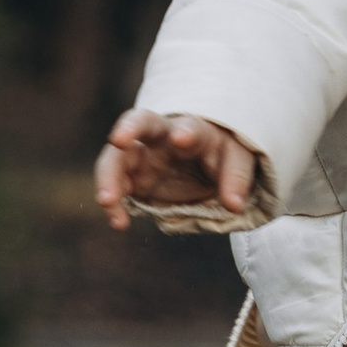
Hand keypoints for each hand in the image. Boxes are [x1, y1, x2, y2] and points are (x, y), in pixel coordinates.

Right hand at [93, 108, 263, 228]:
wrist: (207, 163)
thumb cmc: (222, 154)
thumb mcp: (239, 161)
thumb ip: (237, 179)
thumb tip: (234, 205)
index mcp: (193, 130)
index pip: (189, 126)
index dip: (185, 132)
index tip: (182, 138)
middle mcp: (162, 138)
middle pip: (139, 123)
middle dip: (127, 129)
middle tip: (118, 139)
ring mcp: (144, 158)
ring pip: (117, 158)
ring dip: (109, 177)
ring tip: (108, 202)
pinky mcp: (134, 181)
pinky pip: (116, 189)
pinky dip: (114, 205)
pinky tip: (119, 223)